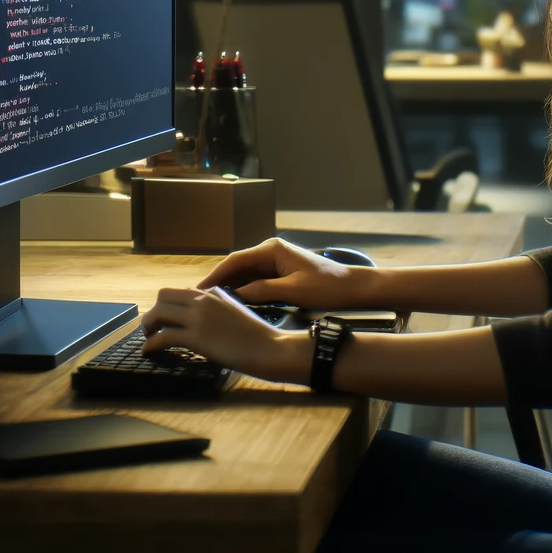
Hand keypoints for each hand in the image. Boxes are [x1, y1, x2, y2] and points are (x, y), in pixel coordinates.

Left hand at [140, 285, 309, 384]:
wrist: (269, 347)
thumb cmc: (256, 333)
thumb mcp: (235, 310)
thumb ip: (217, 306)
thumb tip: (203, 310)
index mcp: (212, 294)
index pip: (179, 291)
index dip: (167, 304)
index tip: (165, 317)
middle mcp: (201, 302)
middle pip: (163, 296)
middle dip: (154, 311)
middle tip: (154, 327)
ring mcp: (197, 318)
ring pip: (158, 314)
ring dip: (148, 326)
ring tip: (148, 338)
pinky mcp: (195, 338)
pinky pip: (162, 337)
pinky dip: (150, 345)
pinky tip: (148, 352)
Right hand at [196, 237, 375, 309]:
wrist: (354, 288)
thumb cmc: (328, 287)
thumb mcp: (293, 291)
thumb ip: (262, 290)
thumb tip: (235, 294)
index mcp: (273, 250)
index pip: (236, 260)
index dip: (215, 275)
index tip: (198, 290)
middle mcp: (271, 251)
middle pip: (237, 265)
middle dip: (218, 280)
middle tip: (197, 299)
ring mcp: (276, 261)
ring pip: (245, 273)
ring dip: (229, 285)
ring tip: (209, 302)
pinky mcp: (281, 272)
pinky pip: (256, 279)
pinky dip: (243, 289)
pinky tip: (232, 301)